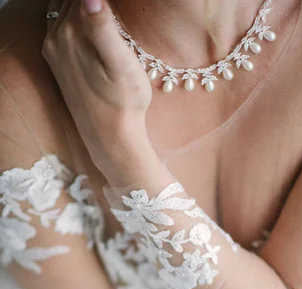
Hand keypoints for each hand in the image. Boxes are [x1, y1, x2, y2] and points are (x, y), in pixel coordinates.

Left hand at [43, 0, 152, 169]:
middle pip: (71, 0)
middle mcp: (56, 37)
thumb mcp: (122, 65)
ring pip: (65, 9)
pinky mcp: (57, 60)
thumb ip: (103, 28)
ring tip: (108, 20)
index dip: (104, 1)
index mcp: (73, 32)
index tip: (118, 11)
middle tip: (114, 19)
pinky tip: (93, 26)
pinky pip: (61, 25)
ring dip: (84, 8)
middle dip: (93, 3)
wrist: (110, 138)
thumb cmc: (123, 103)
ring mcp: (53, 49)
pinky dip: (76, 18)